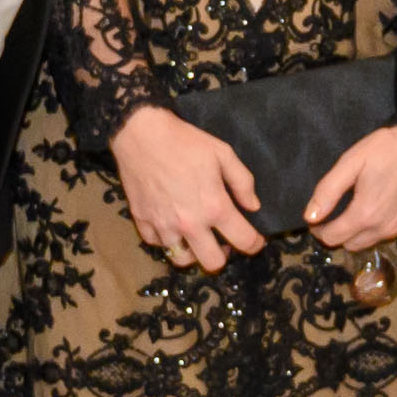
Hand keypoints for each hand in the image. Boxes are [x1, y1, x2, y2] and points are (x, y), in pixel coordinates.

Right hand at [111, 105, 266, 269]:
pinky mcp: (142, 221)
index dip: (255, 244)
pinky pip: (157, 244)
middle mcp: (190, 224)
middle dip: (223, 256)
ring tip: (196, 236)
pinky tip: (172, 226)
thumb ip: (242, 182)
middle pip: (212, 263)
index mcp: (214, 207)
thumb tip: (252, 206)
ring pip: (182, 259)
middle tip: (223, 241)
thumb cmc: (185, 141)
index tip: (255, 241)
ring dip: (193, 251)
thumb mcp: (223, 153)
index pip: (244, 241)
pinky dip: (166, 240)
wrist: (141, 134)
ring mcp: (163, 226)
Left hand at [310, 125, 396, 249]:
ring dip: (368, 229)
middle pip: (354, 245)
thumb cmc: (388, 147)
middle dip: (343, 233)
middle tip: (343, 212)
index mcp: (366, 214)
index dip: (321, 231)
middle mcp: (388, 228)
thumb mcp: (352, 162)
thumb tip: (310, 218)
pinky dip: (394, 220)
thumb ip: (328, 191)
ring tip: (370, 203)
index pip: (333, 239)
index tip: (319, 222)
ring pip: (378, 239)